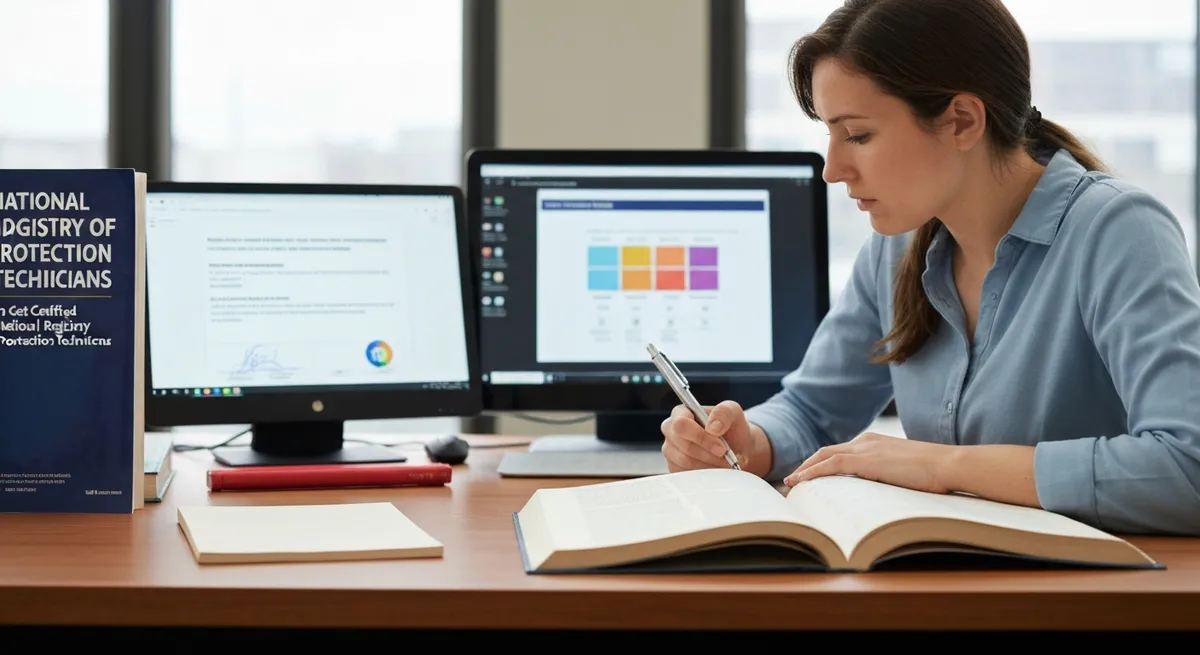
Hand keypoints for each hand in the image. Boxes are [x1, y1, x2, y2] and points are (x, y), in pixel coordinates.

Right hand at [660, 400, 755, 472]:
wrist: (736, 448)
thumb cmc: (731, 428)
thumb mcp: (733, 412)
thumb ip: (724, 412)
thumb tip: (712, 427)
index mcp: (681, 413)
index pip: (681, 424)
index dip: (701, 437)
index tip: (721, 447)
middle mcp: (671, 432)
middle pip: (684, 446)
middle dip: (709, 454)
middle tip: (727, 456)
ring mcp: (671, 451)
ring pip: (686, 462)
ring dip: (710, 464)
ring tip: (726, 462)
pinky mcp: (674, 468)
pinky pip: (687, 475)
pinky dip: (706, 474)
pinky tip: (716, 468)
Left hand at [783, 432, 952, 492]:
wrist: (948, 465)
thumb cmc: (935, 473)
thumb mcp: (905, 472)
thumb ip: (888, 476)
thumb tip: (878, 493)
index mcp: (875, 442)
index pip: (841, 451)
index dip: (822, 463)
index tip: (810, 475)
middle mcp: (867, 441)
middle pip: (826, 451)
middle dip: (807, 464)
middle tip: (793, 479)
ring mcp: (865, 448)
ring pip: (824, 456)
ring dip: (804, 469)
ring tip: (791, 484)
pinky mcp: (866, 459)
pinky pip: (830, 464)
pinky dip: (812, 472)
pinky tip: (800, 482)